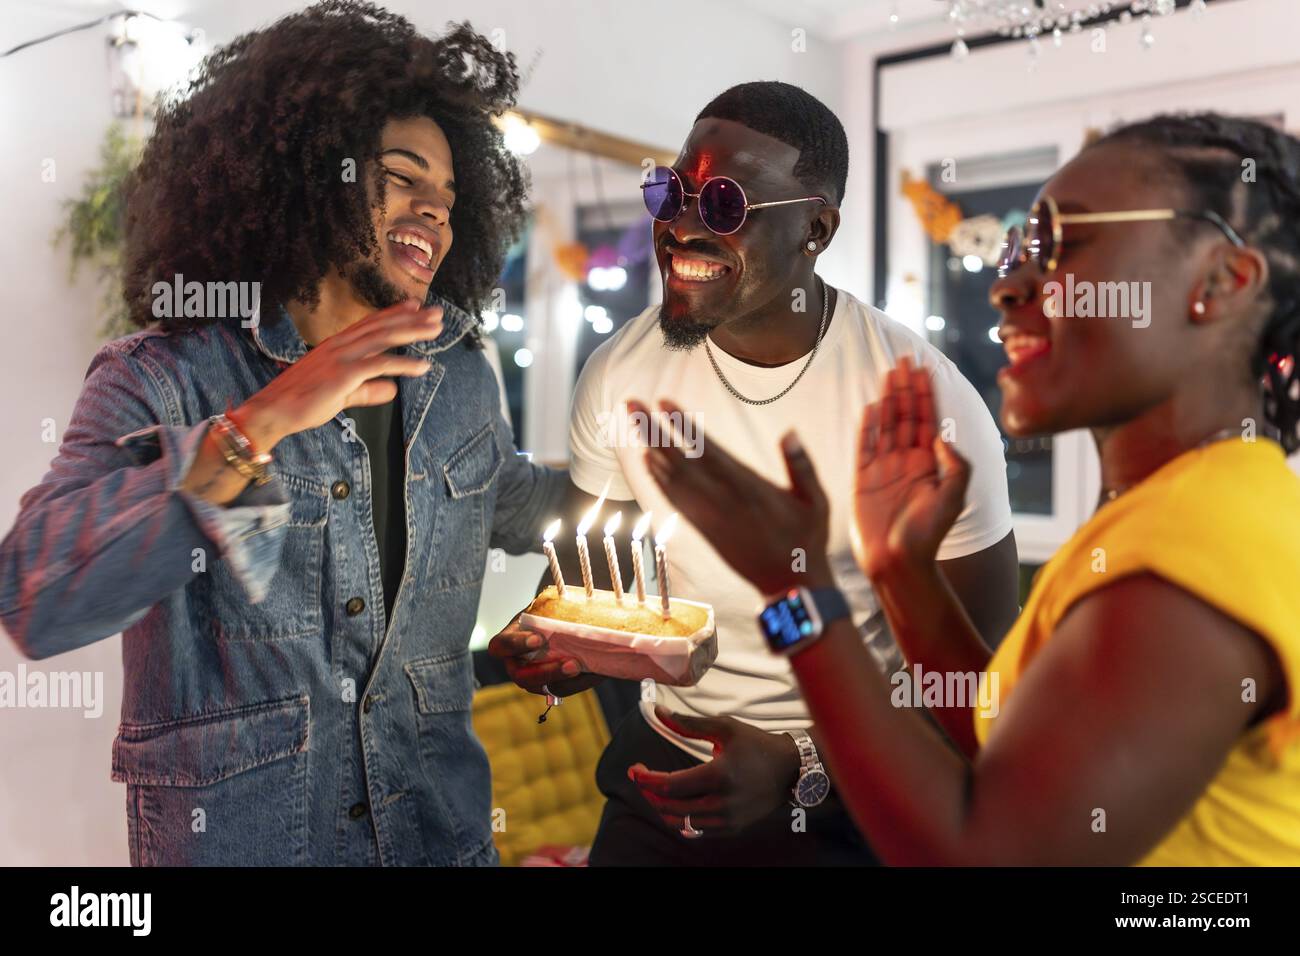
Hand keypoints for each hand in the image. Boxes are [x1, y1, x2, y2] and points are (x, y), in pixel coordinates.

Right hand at [234, 299, 442, 449]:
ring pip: (384, 338)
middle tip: (437, 313)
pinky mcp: (344, 375)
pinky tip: (423, 366)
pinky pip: (380, 366)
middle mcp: (340, 346)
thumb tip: (392, 390)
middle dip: (412, 318)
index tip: (415, 305)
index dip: (394, 313)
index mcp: (336, 345)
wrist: (273, 410)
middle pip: (382, 326)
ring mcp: (341, 358)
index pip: (370, 324)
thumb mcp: (341, 394)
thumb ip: (367, 391)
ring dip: (413, 331)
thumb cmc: (302, 402)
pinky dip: (404, 364)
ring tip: (436, 328)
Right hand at [486, 613, 603, 696]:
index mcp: (508, 641)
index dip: (517, 644)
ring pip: (545, 688)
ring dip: (567, 680)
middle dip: (548, 672)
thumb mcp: (544, 606)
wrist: (556, 622)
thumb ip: (552, 610)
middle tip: (573, 664)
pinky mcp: (550, 686)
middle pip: (522, 676)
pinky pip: (563, 689)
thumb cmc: (546, 612)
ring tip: (586, 668)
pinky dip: (580, 682)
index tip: (539, 639)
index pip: (501, 645)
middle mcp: (515, 664)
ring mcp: (532, 679)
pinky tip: (596, 672)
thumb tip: (579, 609)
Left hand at [629, 706, 799, 835]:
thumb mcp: (724, 727)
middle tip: (641, 778)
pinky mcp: (732, 829)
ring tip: (656, 790)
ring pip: (681, 824)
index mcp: (718, 775)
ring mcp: (728, 820)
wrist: (790, 769)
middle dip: (649, 793)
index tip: (634, 769)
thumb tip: (657, 712)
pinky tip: (675, 804)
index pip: (670, 785)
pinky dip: (680, 819)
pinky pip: (697, 831)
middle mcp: (722, 803)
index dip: (647, 779)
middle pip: (671, 808)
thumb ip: (687, 723)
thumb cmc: (756, 744)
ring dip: (662, 808)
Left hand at [631, 399, 834, 594]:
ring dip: (651, 448)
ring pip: (672, 479)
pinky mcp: (704, 530)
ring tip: (633, 422)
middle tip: (631, 403)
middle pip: (680, 460)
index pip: (708, 451)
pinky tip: (647, 461)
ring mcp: (710, 517)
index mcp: (749, 489)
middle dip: (653, 430)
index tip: (663, 401)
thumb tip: (789, 432)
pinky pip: (675, 501)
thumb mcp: (816, 501)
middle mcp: (723, 502)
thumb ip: (802, 466)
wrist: (789, 583)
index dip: (683, 426)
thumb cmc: (806, 538)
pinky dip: (659, 480)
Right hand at [851, 356, 970, 577]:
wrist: (897, 563)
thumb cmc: (927, 536)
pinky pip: (865, 446)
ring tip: (889, 372)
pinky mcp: (864, 479)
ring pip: (887, 425)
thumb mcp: (953, 499)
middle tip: (905, 359)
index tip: (924, 369)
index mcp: (930, 464)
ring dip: (888, 398)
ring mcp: (884, 468)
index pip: (929, 420)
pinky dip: (867, 426)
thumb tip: (943, 435)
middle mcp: (908, 461)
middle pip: (907, 415)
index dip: (927, 394)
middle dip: (907, 387)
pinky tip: (870, 405)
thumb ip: (955, 465)